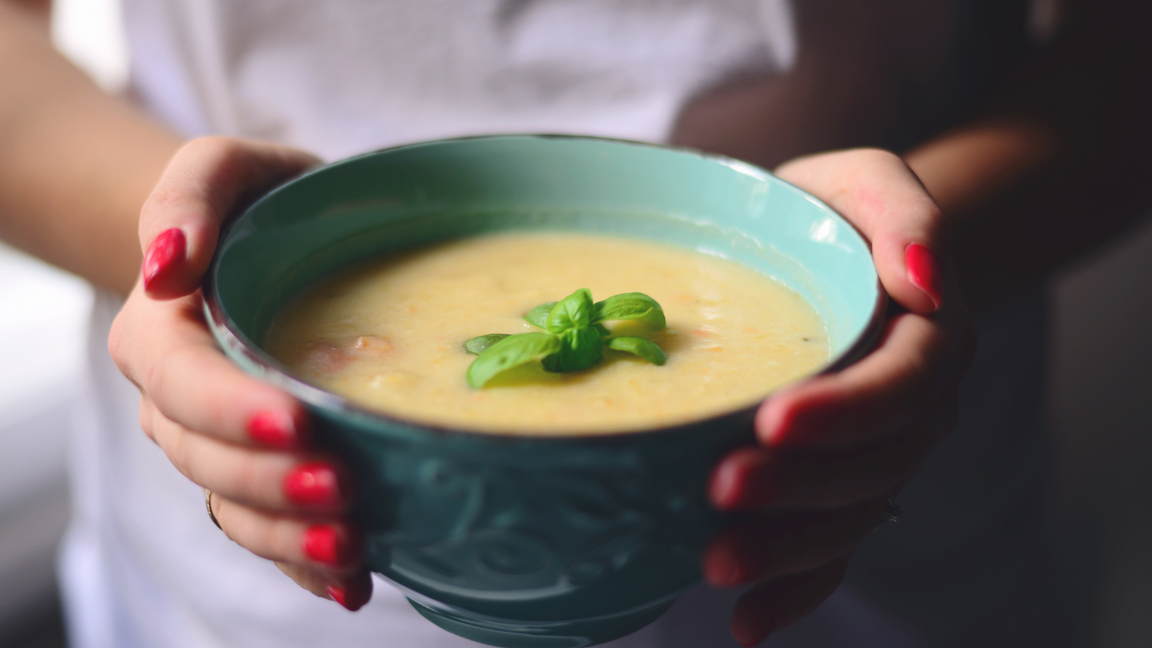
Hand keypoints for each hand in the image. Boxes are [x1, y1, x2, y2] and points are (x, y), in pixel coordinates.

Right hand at [109, 137, 373, 609]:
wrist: (277, 244)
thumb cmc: (257, 204)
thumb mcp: (227, 167)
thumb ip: (189, 192)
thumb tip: (166, 265)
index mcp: (164, 332)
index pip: (183, 382)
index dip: (230, 409)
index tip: (296, 420)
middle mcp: (182, 402)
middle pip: (207, 459)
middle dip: (270, 483)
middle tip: (342, 488)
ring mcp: (221, 445)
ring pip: (235, 505)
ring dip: (288, 537)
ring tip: (352, 546)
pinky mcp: (263, 471)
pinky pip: (269, 529)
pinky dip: (305, 563)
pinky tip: (352, 579)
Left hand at [705, 149, 976, 644]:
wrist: (831, 251)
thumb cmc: (835, 212)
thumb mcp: (867, 180)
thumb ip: (904, 211)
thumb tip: (925, 283)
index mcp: (928, 336)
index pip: (903, 385)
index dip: (846, 411)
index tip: (771, 420)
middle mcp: (912, 408)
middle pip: (873, 465)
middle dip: (800, 489)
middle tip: (719, 491)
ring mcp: (878, 456)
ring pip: (850, 517)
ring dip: (787, 548)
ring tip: (714, 563)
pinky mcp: (838, 485)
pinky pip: (832, 549)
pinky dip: (794, 591)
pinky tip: (745, 623)